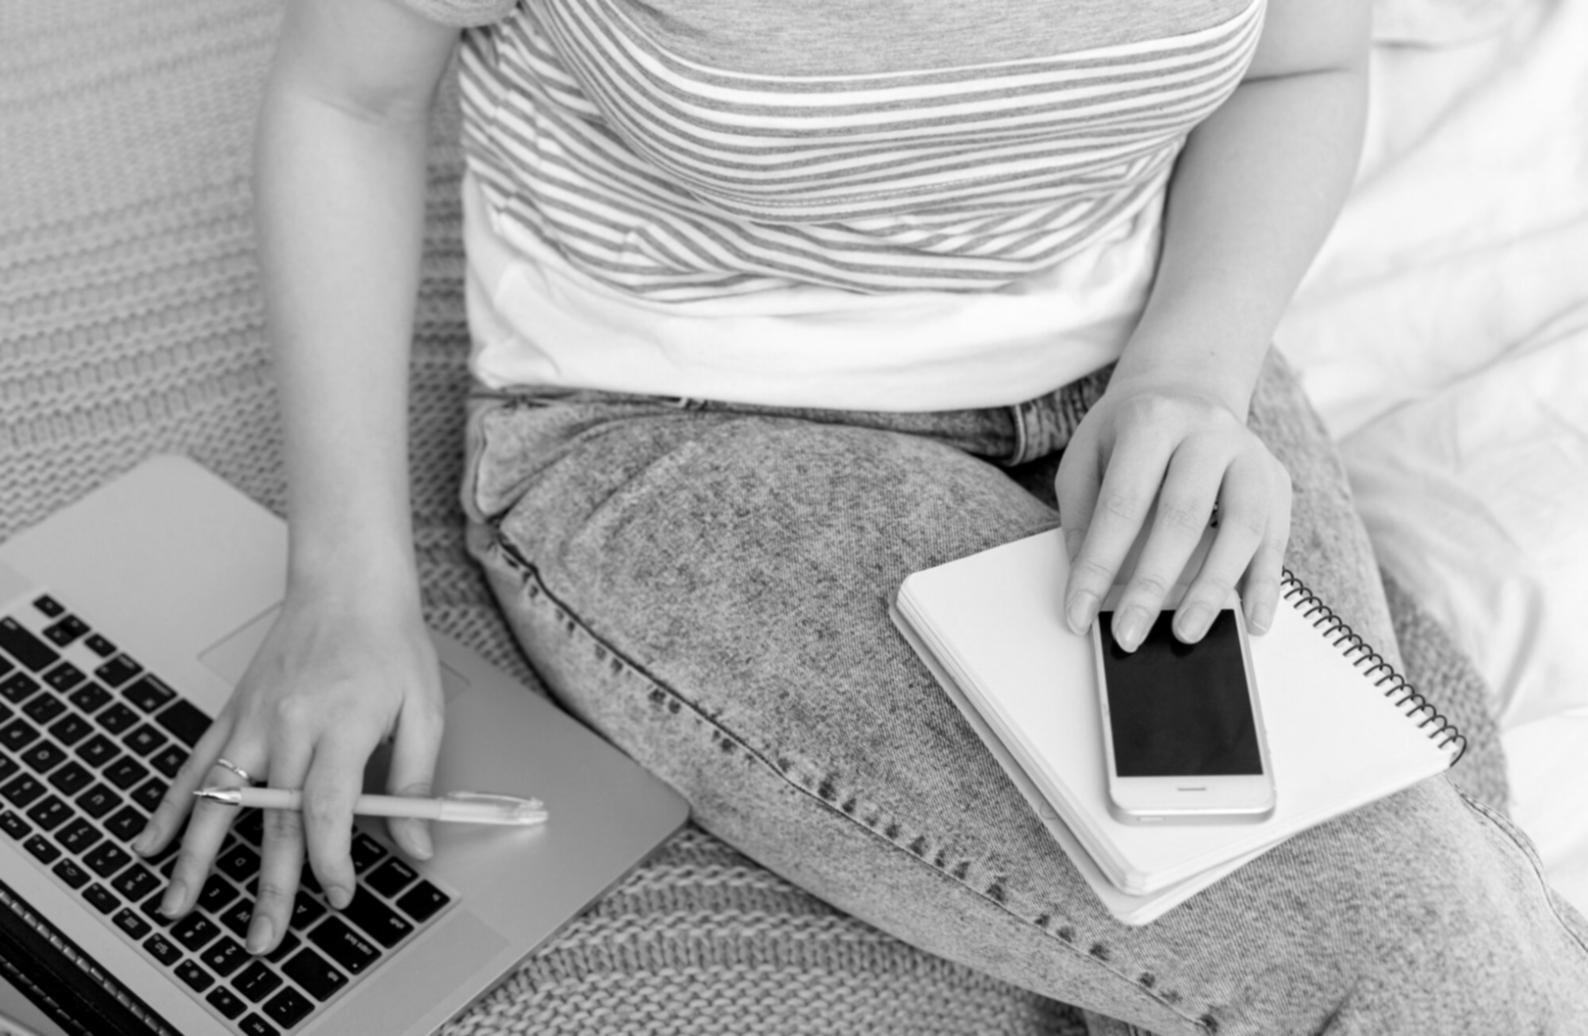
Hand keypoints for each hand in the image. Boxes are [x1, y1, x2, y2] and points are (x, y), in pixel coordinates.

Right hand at [131, 585, 443, 955]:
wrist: (347, 585)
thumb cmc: (390, 644)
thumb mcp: (424, 709)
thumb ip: (414, 781)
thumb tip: (419, 842)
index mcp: (340, 725)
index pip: (327, 810)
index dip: (331, 860)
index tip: (339, 894)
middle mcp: (288, 725)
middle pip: (273, 819)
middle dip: (270, 885)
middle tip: (264, 936)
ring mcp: (253, 718)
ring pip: (219, 799)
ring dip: (198, 858)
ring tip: (182, 905)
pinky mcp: (233, 712)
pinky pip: (196, 765)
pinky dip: (173, 806)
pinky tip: (155, 842)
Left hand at [1055, 373, 1290, 650]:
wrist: (1187, 386)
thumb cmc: (1131, 430)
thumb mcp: (1088, 452)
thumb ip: (1082, 513)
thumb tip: (1086, 580)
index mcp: (1153, 421)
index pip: (1122, 504)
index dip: (1098, 565)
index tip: (1078, 614)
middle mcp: (1209, 433)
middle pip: (1182, 517)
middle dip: (1152, 585)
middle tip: (1129, 635)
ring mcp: (1250, 455)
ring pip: (1242, 528)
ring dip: (1214, 589)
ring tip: (1186, 633)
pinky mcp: (1277, 480)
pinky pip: (1277, 538)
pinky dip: (1266, 584)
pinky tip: (1253, 621)